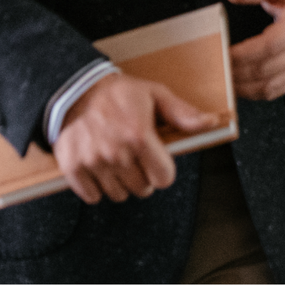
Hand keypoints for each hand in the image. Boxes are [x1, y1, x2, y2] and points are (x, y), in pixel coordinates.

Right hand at [53, 72, 216, 204]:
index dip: (163, 170)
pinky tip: (98, 165)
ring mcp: (93, 161)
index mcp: (139, 135)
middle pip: (142, 189)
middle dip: (142, 175)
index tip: (157, 161)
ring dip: (120, 182)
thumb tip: (210, 122)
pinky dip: (96, 187)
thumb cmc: (119, 92)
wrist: (76, 88)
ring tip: (116, 157)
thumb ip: (182, 113)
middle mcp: (116, 152)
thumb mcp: (154, 94)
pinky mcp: (73, 168)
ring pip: (118, 195)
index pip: (163, 178)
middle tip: (134, 155)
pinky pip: (92, 196)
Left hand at [222, 0, 284, 100]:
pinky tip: (239, 86)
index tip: (222, 52)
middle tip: (214, 68)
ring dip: (243, 87)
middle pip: (266, 68)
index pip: (269, 45)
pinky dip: (254, 93)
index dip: (243, 53)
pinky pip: (275, 92)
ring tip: (222, 79)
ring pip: (269, 86)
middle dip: (237, 71)